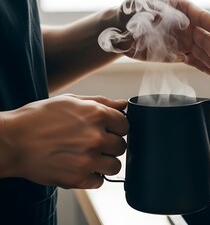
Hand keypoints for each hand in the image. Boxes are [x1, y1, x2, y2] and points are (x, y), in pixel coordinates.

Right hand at [0, 94, 127, 188]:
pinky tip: (79, 167)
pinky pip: (99, 181)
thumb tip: (122, 104)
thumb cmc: (38, 118)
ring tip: (88, 157)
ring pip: (115, 166)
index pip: (125, 125)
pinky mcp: (78, 178)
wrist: (12, 141)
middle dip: (110, 145)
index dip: (116, 128)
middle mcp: (96, 137)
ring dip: (104, 162)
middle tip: (93, 144)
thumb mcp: (71, 101)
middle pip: (121, 146)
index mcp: (97, 114)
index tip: (107, 130)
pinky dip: (92, 176)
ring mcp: (88, 159)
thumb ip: (101, 102)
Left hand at [98, 0, 209, 77]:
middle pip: (206, 40)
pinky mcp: (180, 54)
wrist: (121, 30)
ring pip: (203, 53)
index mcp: (185, 9)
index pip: (204, 18)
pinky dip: (205, 68)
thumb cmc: (134, 9)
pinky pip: (195, 62)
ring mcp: (186, 41)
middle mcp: (189, 26)